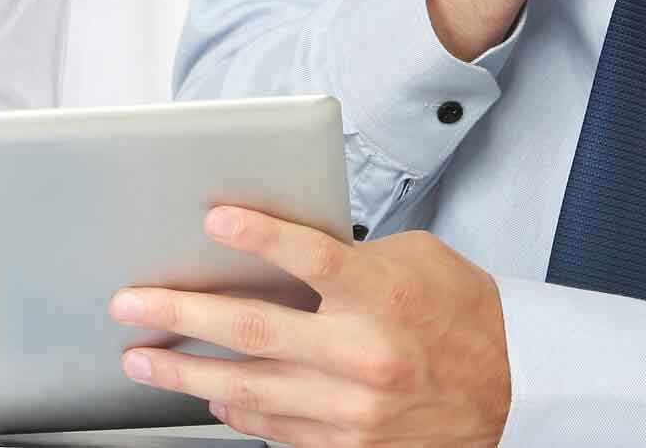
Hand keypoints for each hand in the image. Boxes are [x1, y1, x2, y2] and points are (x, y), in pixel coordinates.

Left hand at [110, 207, 510, 447]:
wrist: (514, 389)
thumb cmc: (460, 312)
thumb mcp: (414, 260)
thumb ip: (347, 255)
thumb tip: (275, 249)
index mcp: (385, 295)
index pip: (309, 256)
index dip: (257, 235)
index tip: (212, 220)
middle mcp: (366, 354)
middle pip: (254, 329)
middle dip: (181, 315)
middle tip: (131, 304)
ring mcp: (355, 409)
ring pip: (249, 390)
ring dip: (186, 374)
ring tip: (142, 360)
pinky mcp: (351, 447)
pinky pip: (276, 430)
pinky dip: (237, 413)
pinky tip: (209, 397)